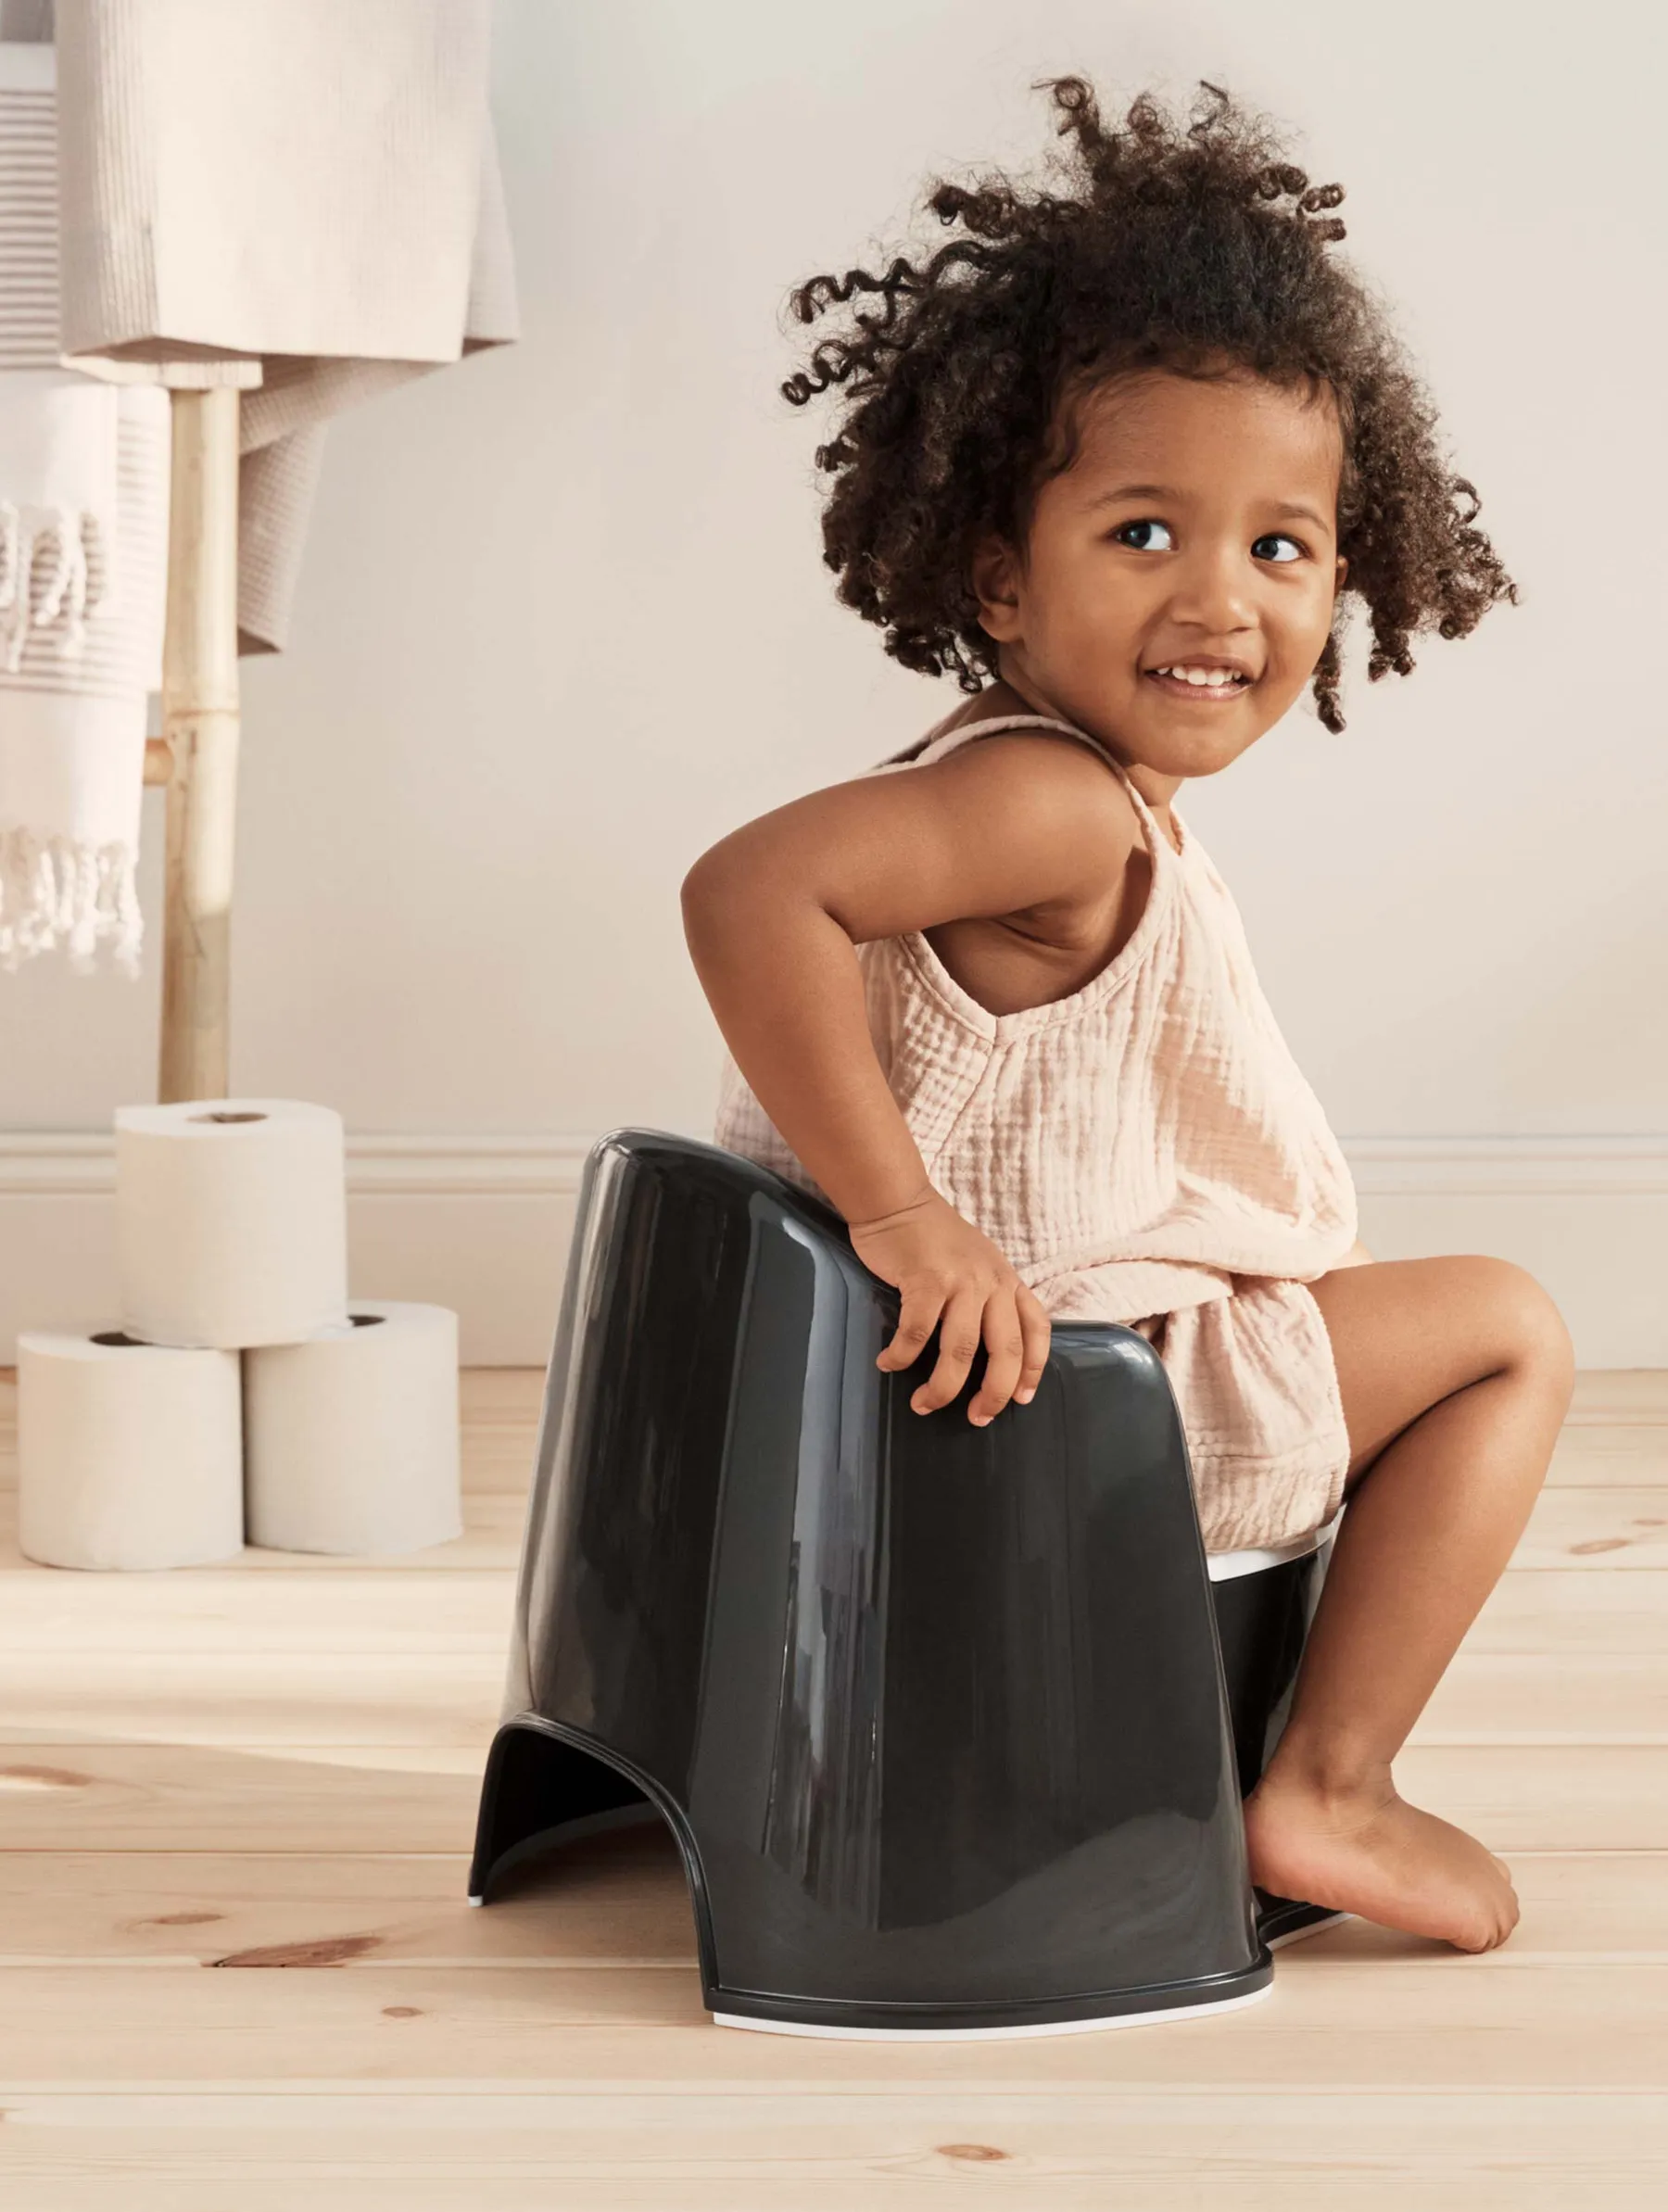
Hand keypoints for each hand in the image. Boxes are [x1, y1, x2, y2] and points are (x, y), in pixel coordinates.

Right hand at [848, 1185, 1051, 1423]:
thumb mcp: (977, 1262)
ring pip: (960, 1350)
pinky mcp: (925, 1280)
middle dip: (993, 1393)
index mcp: (1007, 1280)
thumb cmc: (933, 1237)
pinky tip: (888, 1364)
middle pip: (1004, 1350)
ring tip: (924, 1405)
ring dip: (942, 1387)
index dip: (1033, 1368)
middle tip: (976, 1418)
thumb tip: (982, 1351)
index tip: (1021, 1399)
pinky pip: (917, 1333)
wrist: (897, 1200)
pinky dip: (902, 1357)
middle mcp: (991, 1282)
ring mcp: (960, 1281)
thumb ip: (986, 1297)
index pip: (1037, 1328)